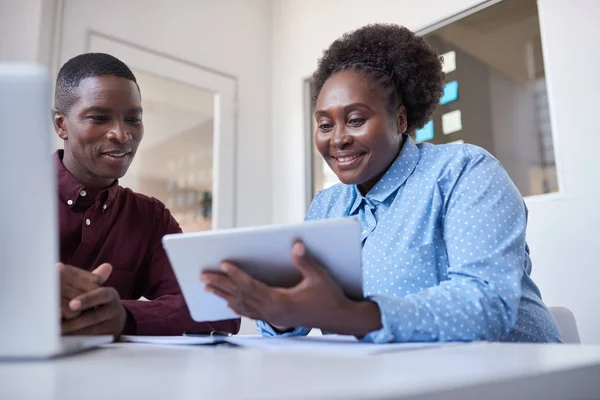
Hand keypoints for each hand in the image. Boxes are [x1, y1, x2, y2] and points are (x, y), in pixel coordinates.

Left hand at [59, 263, 126, 336]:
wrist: (114, 320)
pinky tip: (65, 339)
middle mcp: (114, 309)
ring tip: (58, 331)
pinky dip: (78, 340)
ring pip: (93, 330)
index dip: (87, 299)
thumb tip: (59, 266)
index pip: (100, 294)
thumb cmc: (96, 301)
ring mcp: (113, 325)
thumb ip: (76, 279)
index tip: (72, 304)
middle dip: (77, 321)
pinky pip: (93, 340)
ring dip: (74, 331)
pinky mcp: (109, 337)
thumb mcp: (91, 287)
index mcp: (110, 294)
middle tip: (61, 320)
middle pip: (96, 315)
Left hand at [200, 241, 381, 335]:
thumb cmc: (330, 297)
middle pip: (241, 296)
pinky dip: (237, 306)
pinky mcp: (276, 320)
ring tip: (208, 287)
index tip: (223, 264)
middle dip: (221, 285)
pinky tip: (229, 302)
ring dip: (224, 295)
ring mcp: (273, 318)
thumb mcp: (319, 277)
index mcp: (281, 301)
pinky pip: (251, 313)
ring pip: (242, 306)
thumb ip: (305, 261)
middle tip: (203, 276)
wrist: (339, 318)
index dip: (236, 275)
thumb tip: (296, 244)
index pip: (252, 286)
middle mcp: (273, 312)